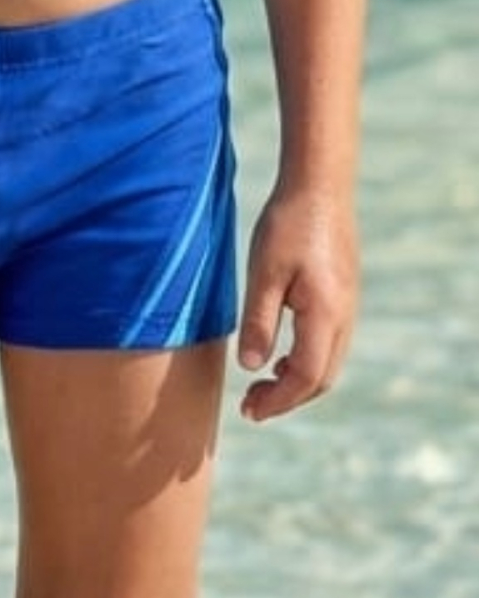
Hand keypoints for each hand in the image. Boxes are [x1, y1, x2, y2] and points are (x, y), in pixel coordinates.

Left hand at [237, 186, 358, 422]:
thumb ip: (258, 322)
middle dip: (287, 400)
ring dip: (298, 383)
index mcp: (324, 314)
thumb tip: (251, 367)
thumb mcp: (263, 273)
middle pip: (322, 378)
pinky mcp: (344, 296)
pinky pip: (330, 344)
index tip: (249, 411)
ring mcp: (348, 307)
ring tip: (262, 385)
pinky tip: (280, 355)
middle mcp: (344, 316)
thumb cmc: (286, 225)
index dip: (278, 401)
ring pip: (328, 363)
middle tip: (250, 406)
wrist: (320, 186)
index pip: (306, 377)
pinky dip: (306, 361)